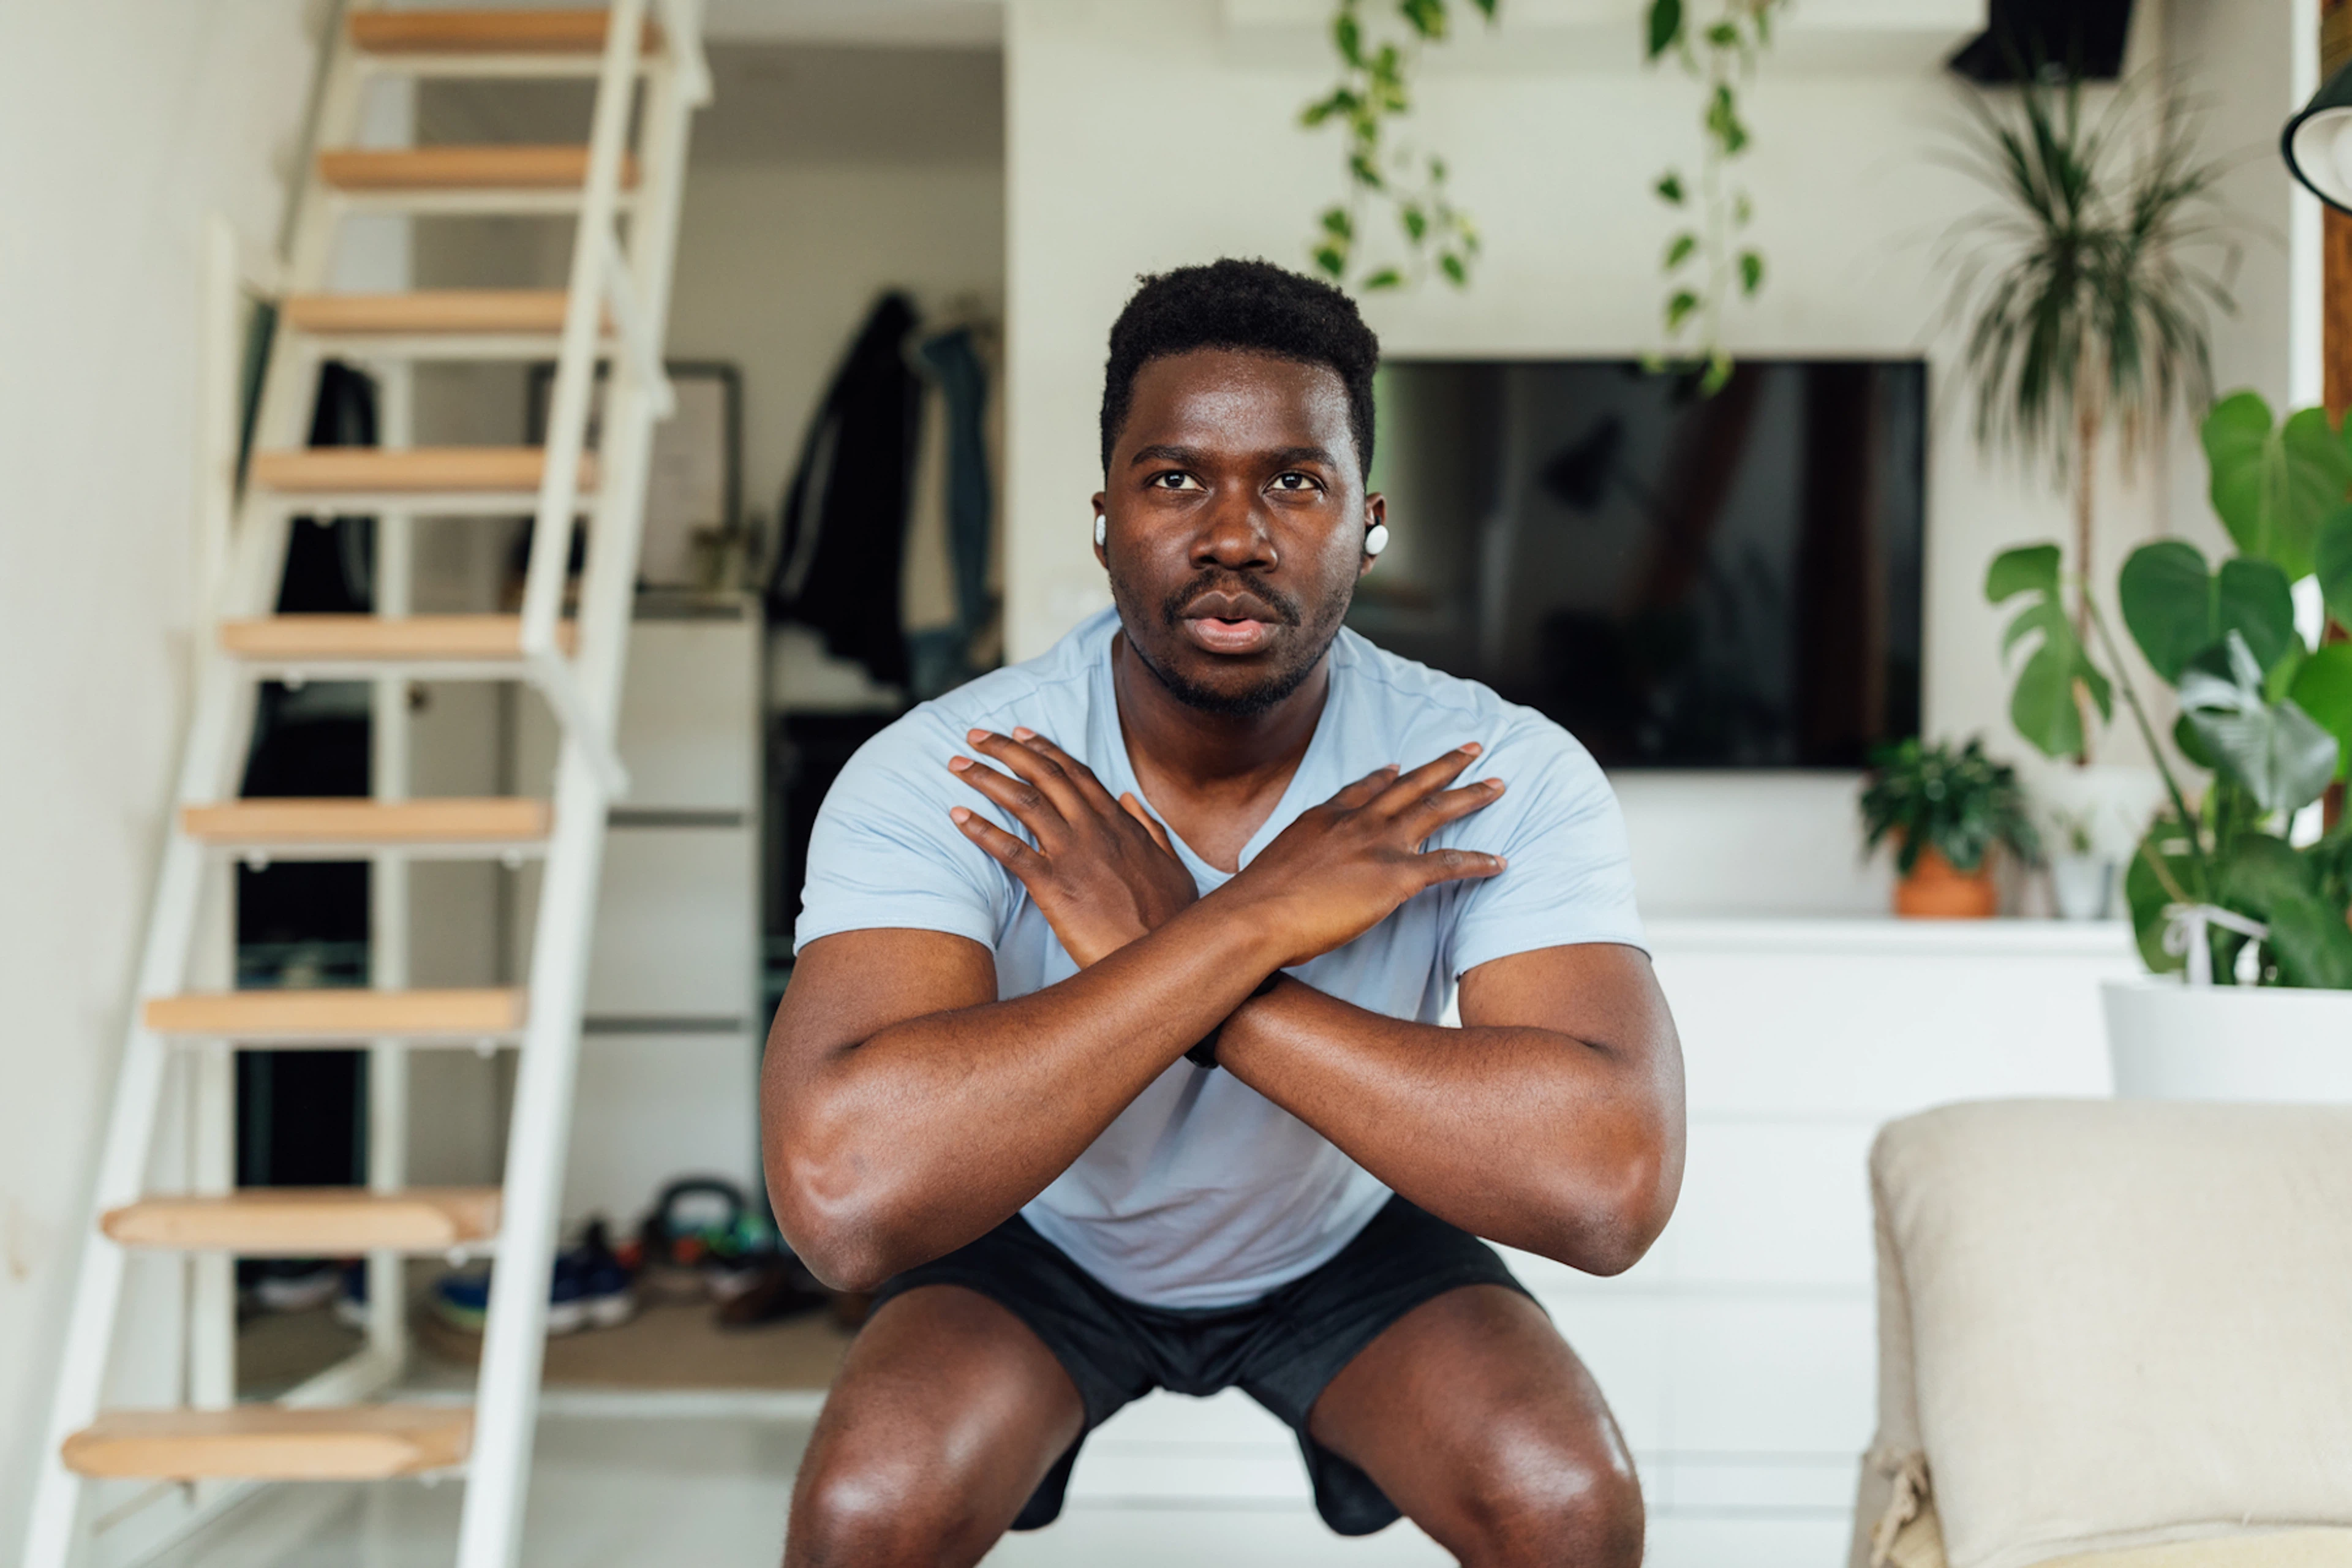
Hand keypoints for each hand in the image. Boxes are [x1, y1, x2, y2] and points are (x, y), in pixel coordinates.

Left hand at [947, 728, 1198, 966]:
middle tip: (976, 735)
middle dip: (1005, 750)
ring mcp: (1074, 855)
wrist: (1162, 958)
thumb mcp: (1172, 865)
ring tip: (956, 764)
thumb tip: (1129, 797)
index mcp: (1120, 823)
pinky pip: (1011, 850)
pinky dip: (981, 829)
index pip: (1076, 773)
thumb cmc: (1169, 920)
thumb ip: (1150, 828)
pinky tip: (958, 816)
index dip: (1044, 750)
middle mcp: (1094, 829)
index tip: (1019, 734)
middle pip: (1044, 775)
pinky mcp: (1055, 887)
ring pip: (1024, 801)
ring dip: (986, 777)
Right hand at [1219, 744, 1506, 969]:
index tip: (1398, 766)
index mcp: (1324, 818)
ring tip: (1499, 785)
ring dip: (1471, 795)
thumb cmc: (1256, 902)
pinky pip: (1448, 864)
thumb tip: (1279, 881)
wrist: (1257, 914)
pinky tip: (1500, 862)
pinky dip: (1478, 861)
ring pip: (1436, 809)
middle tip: (1472, 749)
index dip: (1383, 776)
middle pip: (1410, 785)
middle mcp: (1356, 822)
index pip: (1362, 789)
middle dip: (1444, 765)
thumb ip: (1288, 864)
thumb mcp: (1268, 867)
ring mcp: (1378, 845)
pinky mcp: (1396, 876)